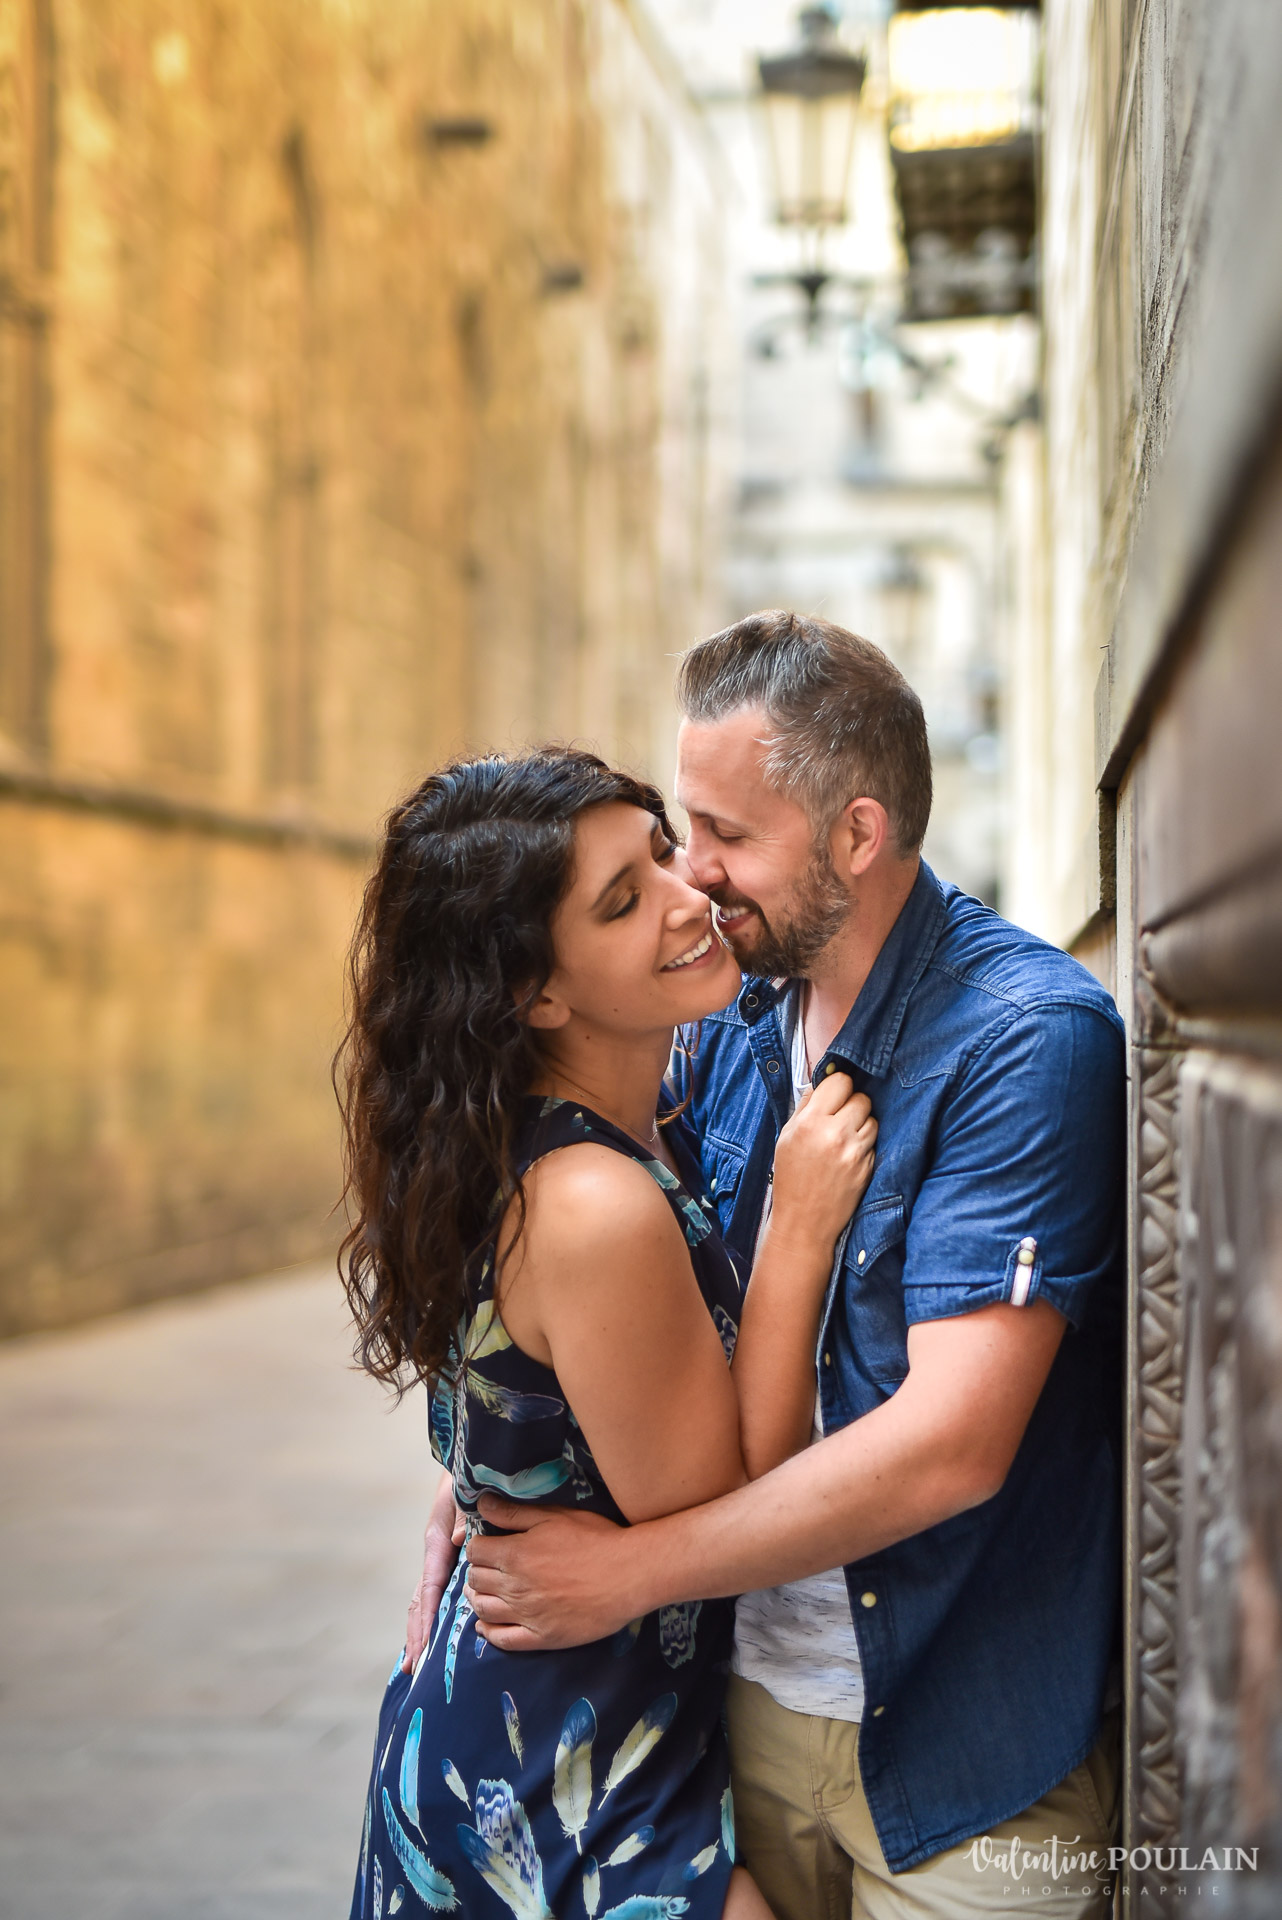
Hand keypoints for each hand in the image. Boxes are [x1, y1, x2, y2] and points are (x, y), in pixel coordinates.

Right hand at [402, 1473, 462, 1673]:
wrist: (468, 1463)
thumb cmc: (466, 1478)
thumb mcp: (464, 1492)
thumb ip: (464, 1515)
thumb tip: (458, 1542)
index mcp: (436, 1542)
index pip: (429, 1587)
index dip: (426, 1618)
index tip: (423, 1646)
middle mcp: (435, 1555)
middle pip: (422, 1601)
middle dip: (417, 1634)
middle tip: (413, 1667)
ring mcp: (442, 1558)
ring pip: (429, 1600)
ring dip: (422, 1629)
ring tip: (417, 1661)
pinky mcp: (452, 1558)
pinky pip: (442, 1591)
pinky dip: (436, 1614)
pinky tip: (437, 1633)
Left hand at [464, 1496, 637, 1649]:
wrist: (628, 1574)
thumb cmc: (595, 1539)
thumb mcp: (555, 1516)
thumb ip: (515, 1513)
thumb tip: (481, 1503)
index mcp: (515, 1554)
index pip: (476, 1551)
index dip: (479, 1546)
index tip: (487, 1545)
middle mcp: (514, 1587)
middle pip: (476, 1580)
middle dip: (477, 1571)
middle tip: (487, 1568)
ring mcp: (527, 1615)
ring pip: (484, 1610)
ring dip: (476, 1599)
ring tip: (481, 1592)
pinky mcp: (541, 1638)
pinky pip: (504, 1640)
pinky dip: (488, 1633)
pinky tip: (484, 1627)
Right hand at [769, 1070, 876, 1249]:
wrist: (805, 1222)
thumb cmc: (791, 1178)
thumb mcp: (786, 1137)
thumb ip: (805, 1107)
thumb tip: (822, 1083)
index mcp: (811, 1122)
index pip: (841, 1081)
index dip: (837, 1087)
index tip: (833, 1096)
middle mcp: (836, 1134)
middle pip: (861, 1098)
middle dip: (852, 1105)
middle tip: (839, 1119)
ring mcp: (856, 1152)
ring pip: (873, 1119)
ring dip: (861, 1124)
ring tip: (844, 1139)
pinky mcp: (869, 1167)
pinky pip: (874, 1143)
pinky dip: (864, 1145)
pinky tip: (848, 1157)